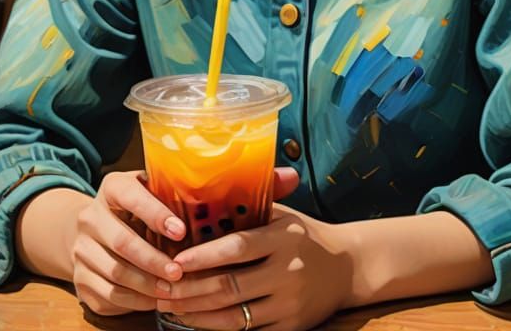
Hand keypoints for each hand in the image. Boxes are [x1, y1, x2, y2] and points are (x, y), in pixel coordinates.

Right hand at [72, 168, 299, 317]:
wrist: (99, 230)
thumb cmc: (156, 208)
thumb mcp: (178, 192)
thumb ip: (231, 186)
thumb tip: (291, 176)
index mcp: (117, 186)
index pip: (131, 195)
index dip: (156, 214)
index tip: (183, 231)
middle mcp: (93, 214)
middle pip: (120, 241)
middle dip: (153, 259)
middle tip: (183, 273)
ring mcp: (82, 249)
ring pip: (114, 273)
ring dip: (147, 285)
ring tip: (177, 292)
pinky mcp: (80, 280)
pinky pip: (108, 297)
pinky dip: (135, 303)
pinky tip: (160, 304)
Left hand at [160, 194, 355, 330]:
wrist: (348, 266)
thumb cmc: (304, 235)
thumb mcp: (283, 216)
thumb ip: (250, 209)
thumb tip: (205, 194)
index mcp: (283, 238)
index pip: (237, 248)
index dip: (204, 256)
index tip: (176, 259)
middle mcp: (287, 271)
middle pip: (230, 286)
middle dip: (190, 290)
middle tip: (162, 288)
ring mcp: (289, 303)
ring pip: (234, 316)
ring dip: (197, 314)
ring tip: (171, 308)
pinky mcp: (291, 328)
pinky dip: (219, 330)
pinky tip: (198, 323)